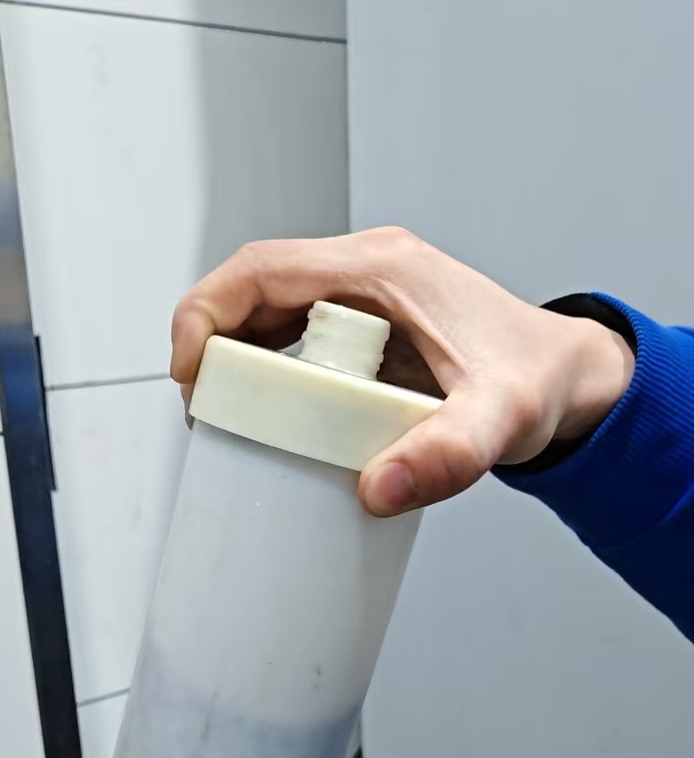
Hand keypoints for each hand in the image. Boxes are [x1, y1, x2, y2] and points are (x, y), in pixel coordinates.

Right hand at [171, 229, 633, 515]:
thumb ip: (446, 456)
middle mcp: (366, 273)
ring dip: (237, 363)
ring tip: (229, 423)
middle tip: (206, 414)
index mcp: (382, 270)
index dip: (205, 314)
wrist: (569, 380)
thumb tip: (376, 488)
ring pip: (268, 316)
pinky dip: (269, 376)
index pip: (261, 270)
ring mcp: (363, 299)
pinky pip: (294, 341)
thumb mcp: (499, 421)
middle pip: (253, 292)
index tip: (188, 373)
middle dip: (212, 347)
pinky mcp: (365, 331)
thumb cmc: (538, 382)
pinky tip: (271, 422)